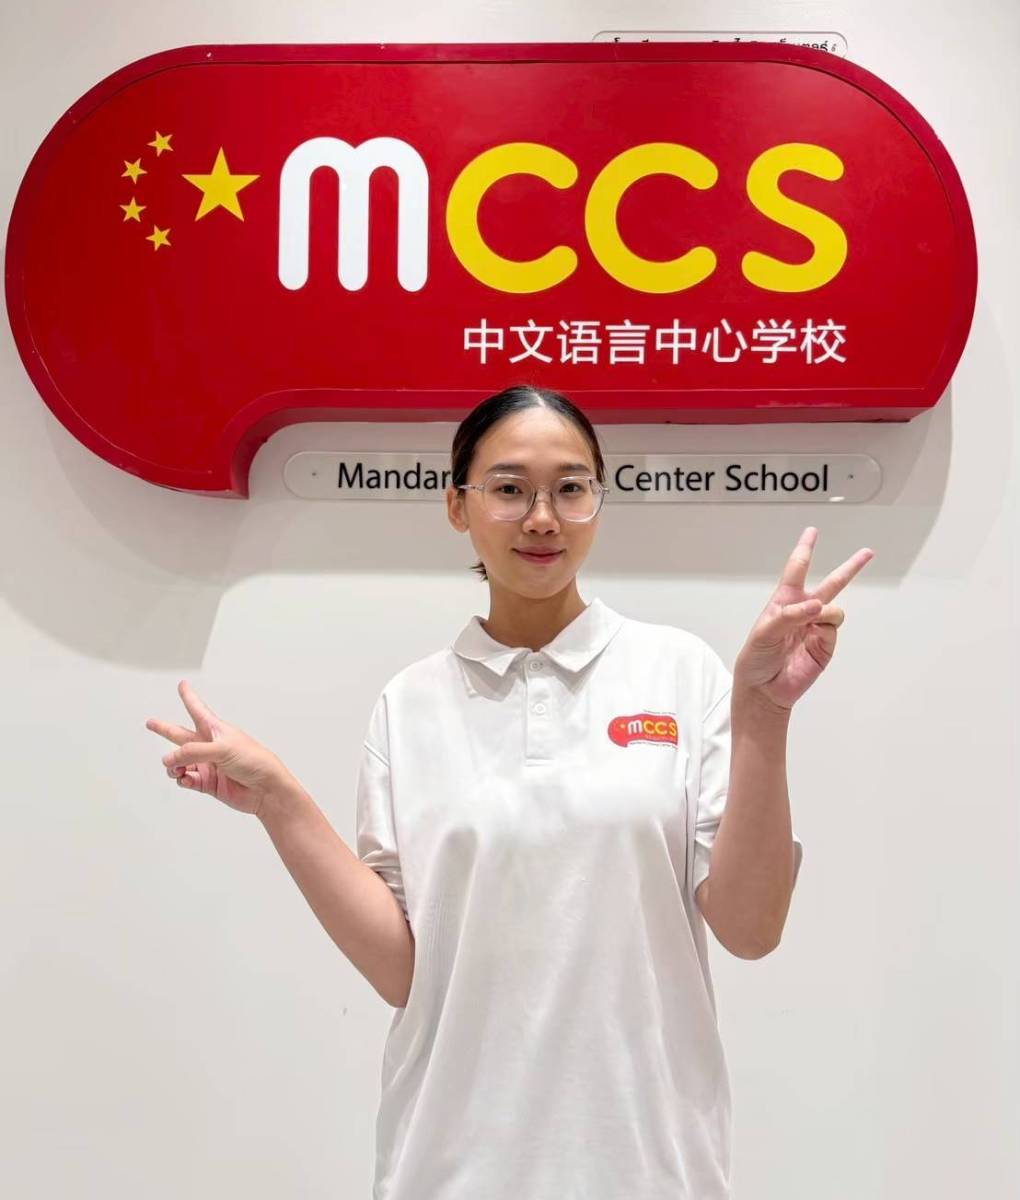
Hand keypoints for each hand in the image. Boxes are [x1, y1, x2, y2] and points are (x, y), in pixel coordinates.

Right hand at [145, 680, 289, 817]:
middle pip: (181, 735)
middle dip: (165, 728)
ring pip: (179, 761)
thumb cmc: (254, 761)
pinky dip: (181, 779)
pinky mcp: (207, 783)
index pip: (198, 709)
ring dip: (173, 764)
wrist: (265, 789)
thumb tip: (169, 759)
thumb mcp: (222, 749)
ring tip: (174, 768)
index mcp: (216, 730)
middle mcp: (209, 746)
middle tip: (151, 722)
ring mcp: (207, 765)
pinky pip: (186, 779)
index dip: (189, 697)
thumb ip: (193, 752)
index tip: (182, 685)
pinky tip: (185, 778)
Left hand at [734, 527, 872, 712]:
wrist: (764, 688)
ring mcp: (817, 628)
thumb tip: (818, 606)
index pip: (797, 569)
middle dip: (851, 568)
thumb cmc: (757, 657)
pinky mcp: (826, 645)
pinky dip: (826, 629)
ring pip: (835, 607)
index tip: (812, 531)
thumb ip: (789, 616)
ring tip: (811, 622)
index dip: (805, 549)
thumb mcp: (764, 633)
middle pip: (832, 584)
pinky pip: (834, 628)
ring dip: (826, 611)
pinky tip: (813, 639)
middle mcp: (803, 611)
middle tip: (868, 552)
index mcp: (784, 601)